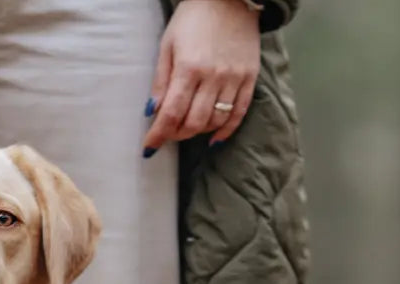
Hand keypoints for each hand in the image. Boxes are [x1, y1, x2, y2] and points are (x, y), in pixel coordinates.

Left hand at [143, 0, 260, 155]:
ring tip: (187, 128)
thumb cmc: (193, 19)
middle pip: (193, 123)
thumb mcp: (168, 45)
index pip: (172, 113)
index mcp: (189, 67)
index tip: (149, 148)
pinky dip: (225, 130)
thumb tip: (152, 112)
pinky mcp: (250, 77)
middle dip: (176, 135)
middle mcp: (213, 76)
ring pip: (215, 121)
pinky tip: (213, 138)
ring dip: (198, 132)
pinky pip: (239, 113)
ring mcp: (234, 78)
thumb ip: (161, 81)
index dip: (158, 135)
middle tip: (168, 133)